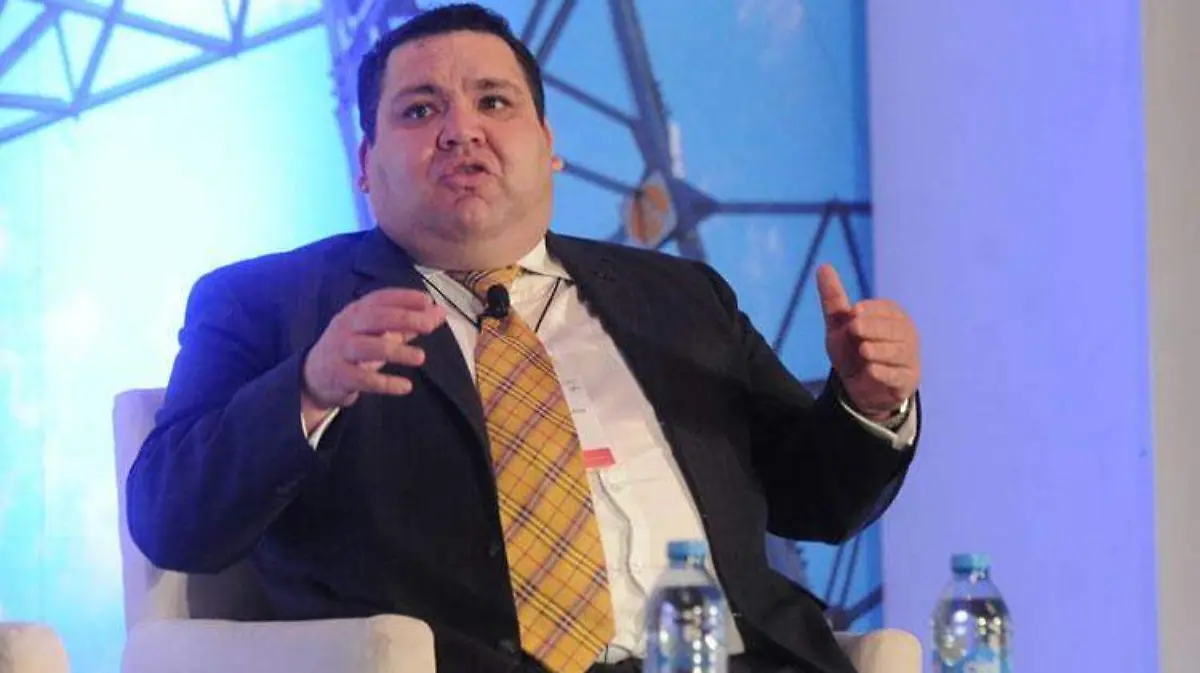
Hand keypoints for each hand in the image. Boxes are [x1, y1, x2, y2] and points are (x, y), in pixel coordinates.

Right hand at [302, 289, 447, 416]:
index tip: (427, 300)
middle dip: (404, 319)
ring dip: (397, 351)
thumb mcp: (380, 333)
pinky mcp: (339, 375)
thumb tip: (440, 312)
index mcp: (357, 312)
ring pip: (369, 347)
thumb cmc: (355, 349)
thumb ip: (409, 324)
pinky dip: (385, 383)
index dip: (403, 297)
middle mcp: (346, 326)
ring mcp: (340, 350)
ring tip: (421, 357)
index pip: (381, 299)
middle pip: (375, 318)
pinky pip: (363, 379)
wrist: (315, 376)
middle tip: (429, 325)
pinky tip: (405, 387)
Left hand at [817, 264, 920, 420]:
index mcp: (892, 315)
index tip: (853, 312)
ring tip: (864, 350)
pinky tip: (871, 370)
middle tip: (854, 328)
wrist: (859, 388)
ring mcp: (909, 357)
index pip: (885, 309)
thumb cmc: (852, 349)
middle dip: (874, 328)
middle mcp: (906, 334)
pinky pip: (898, 376)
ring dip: (880, 351)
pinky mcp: (907, 381)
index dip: (869, 310)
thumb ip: (834, 298)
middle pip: (894, 329)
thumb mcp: (840, 325)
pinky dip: (885, 373)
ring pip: (899, 352)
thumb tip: (823, 266)